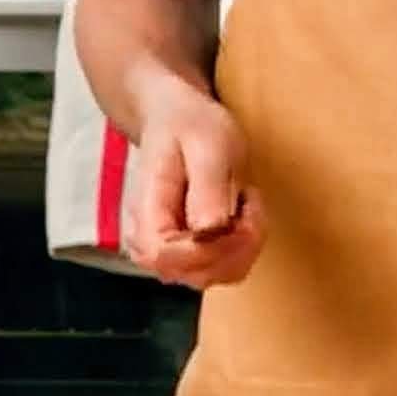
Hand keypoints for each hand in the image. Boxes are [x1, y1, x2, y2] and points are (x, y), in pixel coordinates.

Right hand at [120, 79, 267, 288]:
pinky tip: (244, 217)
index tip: (237, 216)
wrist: (177, 119)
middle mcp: (150, 237)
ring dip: (244, 247)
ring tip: (247, 205)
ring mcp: (169, 249)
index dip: (206, 250)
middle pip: (192, 274)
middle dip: (235, 247)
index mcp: (146, 208)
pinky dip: (245, 249)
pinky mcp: (189, 253)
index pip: (163, 256)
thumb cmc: (190, 126)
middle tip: (249, 202)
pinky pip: (222, 269)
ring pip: (212, 276)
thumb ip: (206, 188)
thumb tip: (208, 230)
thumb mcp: (207, 145)